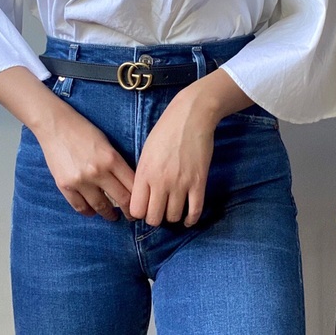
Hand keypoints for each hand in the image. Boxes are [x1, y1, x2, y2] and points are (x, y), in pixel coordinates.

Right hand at [35, 103, 135, 221]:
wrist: (55, 125)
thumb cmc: (83, 130)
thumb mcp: (107, 143)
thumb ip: (117, 163)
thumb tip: (129, 184)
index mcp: (112, 158)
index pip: (132, 185)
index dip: (140, 199)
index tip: (141, 205)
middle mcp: (98, 171)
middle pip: (121, 199)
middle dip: (129, 211)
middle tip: (132, 217)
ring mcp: (80, 180)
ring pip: (101, 206)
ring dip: (109, 214)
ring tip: (113, 216)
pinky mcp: (65, 185)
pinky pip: (80, 206)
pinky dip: (88, 212)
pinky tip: (93, 212)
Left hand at [129, 87, 216, 226]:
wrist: (191, 116)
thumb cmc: (165, 130)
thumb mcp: (146, 151)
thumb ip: (143, 174)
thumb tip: (142, 195)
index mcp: (144, 173)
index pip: (136, 209)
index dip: (139, 213)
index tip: (144, 208)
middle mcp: (161, 181)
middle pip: (154, 218)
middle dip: (155, 218)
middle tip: (159, 210)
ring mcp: (181, 183)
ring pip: (173, 217)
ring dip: (172, 216)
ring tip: (173, 209)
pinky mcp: (199, 182)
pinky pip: (195, 211)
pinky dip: (191, 219)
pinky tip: (188, 218)